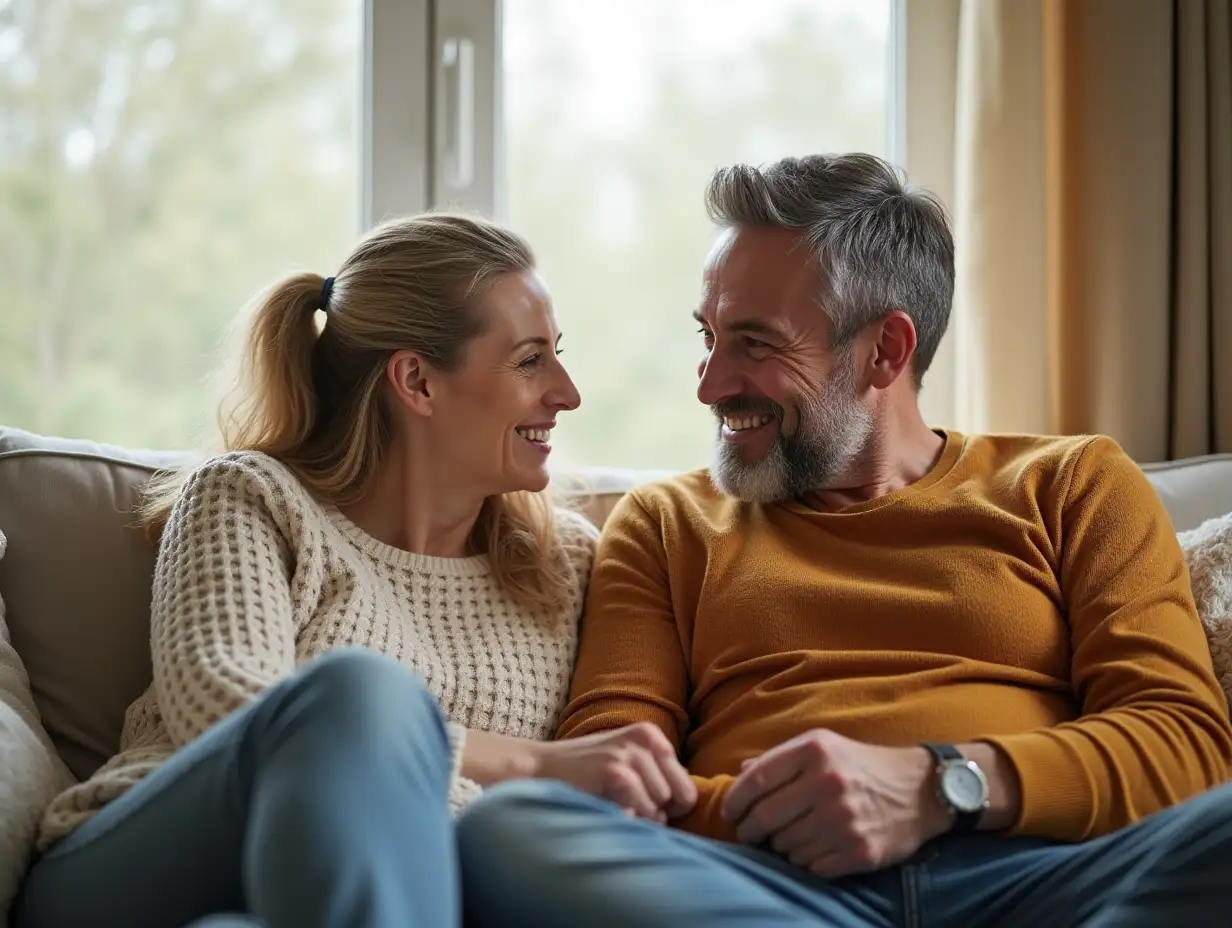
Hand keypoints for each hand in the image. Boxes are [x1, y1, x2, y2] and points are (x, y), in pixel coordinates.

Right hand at [533, 722, 697, 821]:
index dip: (667, 807)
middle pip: (677, 800)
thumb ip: (657, 776)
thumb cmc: (585, 773)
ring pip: (659, 810)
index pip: (687, 789)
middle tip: (620, 803)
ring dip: (637, 817)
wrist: (537, 768)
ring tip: (609, 802)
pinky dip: (624, 820)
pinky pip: (641, 814)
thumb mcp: (625, 762)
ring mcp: (631, 754)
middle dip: (653, 812)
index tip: (639, 801)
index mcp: (651, 735)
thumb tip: (690, 804)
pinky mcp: (616, 772)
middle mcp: (645, 740)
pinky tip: (603, 806)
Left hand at [722, 729, 949, 877]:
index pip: (756, 780)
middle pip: (765, 817)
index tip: (730, 812)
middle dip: (750, 829)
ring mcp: (845, 820)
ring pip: (785, 846)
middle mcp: (828, 783)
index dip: (735, 800)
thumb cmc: (861, 765)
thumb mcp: (823, 745)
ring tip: (793, 835)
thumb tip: (741, 772)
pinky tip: (815, 847)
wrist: (921, 790)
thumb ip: (780, 758)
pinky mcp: (860, 851)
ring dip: (781, 845)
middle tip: (749, 832)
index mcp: (815, 751)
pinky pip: (811, 866)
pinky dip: (806, 860)